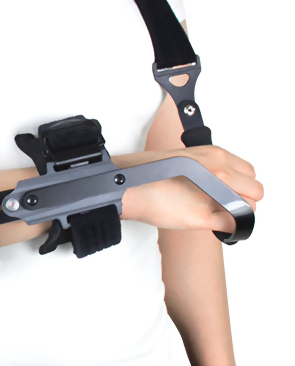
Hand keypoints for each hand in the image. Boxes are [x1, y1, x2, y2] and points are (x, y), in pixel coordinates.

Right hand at [121, 145, 263, 232]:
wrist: (128, 185)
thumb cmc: (150, 173)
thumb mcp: (187, 160)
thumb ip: (210, 168)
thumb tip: (226, 185)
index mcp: (215, 155)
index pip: (250, 172)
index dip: (241, 183)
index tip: (228, 188)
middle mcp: (220, 171)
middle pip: (256, 191)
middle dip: (243, 198)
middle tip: (222, 202)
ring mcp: (215, 194)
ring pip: (248, 209)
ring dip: (235, 212)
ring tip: (211, 210)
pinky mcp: (206, 216)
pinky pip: (233, 226)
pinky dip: (227, 229)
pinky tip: (209, 222)